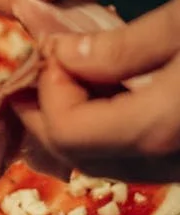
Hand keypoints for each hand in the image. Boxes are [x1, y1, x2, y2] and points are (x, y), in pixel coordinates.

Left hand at [13, 0, 179, 182]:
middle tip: (52, 56)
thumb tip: (62, 54)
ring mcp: (179, 169)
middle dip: (49, 104)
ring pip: (102, 159)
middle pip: (75, 153)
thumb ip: (118, 46)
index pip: (65, 131)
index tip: (56, 46)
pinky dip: (110, 123)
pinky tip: (117, 82)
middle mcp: (167, 164)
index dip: (47, 88)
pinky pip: (134, 156)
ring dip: (77, 115)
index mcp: (158, 129)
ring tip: (83, 65)